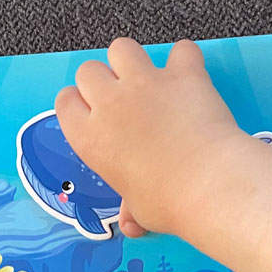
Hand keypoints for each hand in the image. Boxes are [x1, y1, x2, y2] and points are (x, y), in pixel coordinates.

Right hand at [55, 38, 249, 237]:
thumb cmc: (168, 203)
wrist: (207, 184)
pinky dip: (186, 60)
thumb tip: (133, 223)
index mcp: (90, 137)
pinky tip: (189, 74)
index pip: (65, 102)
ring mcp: (145, 83)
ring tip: (149, 78)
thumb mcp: (140, 210)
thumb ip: (132, 208)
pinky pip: (180, 50)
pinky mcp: (181, 74)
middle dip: (103, 80)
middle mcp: (110, 103)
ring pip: (121, 47)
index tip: (93, 113)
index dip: (79, 104)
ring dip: (132, 60)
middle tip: (122, 99)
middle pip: (88, 70)